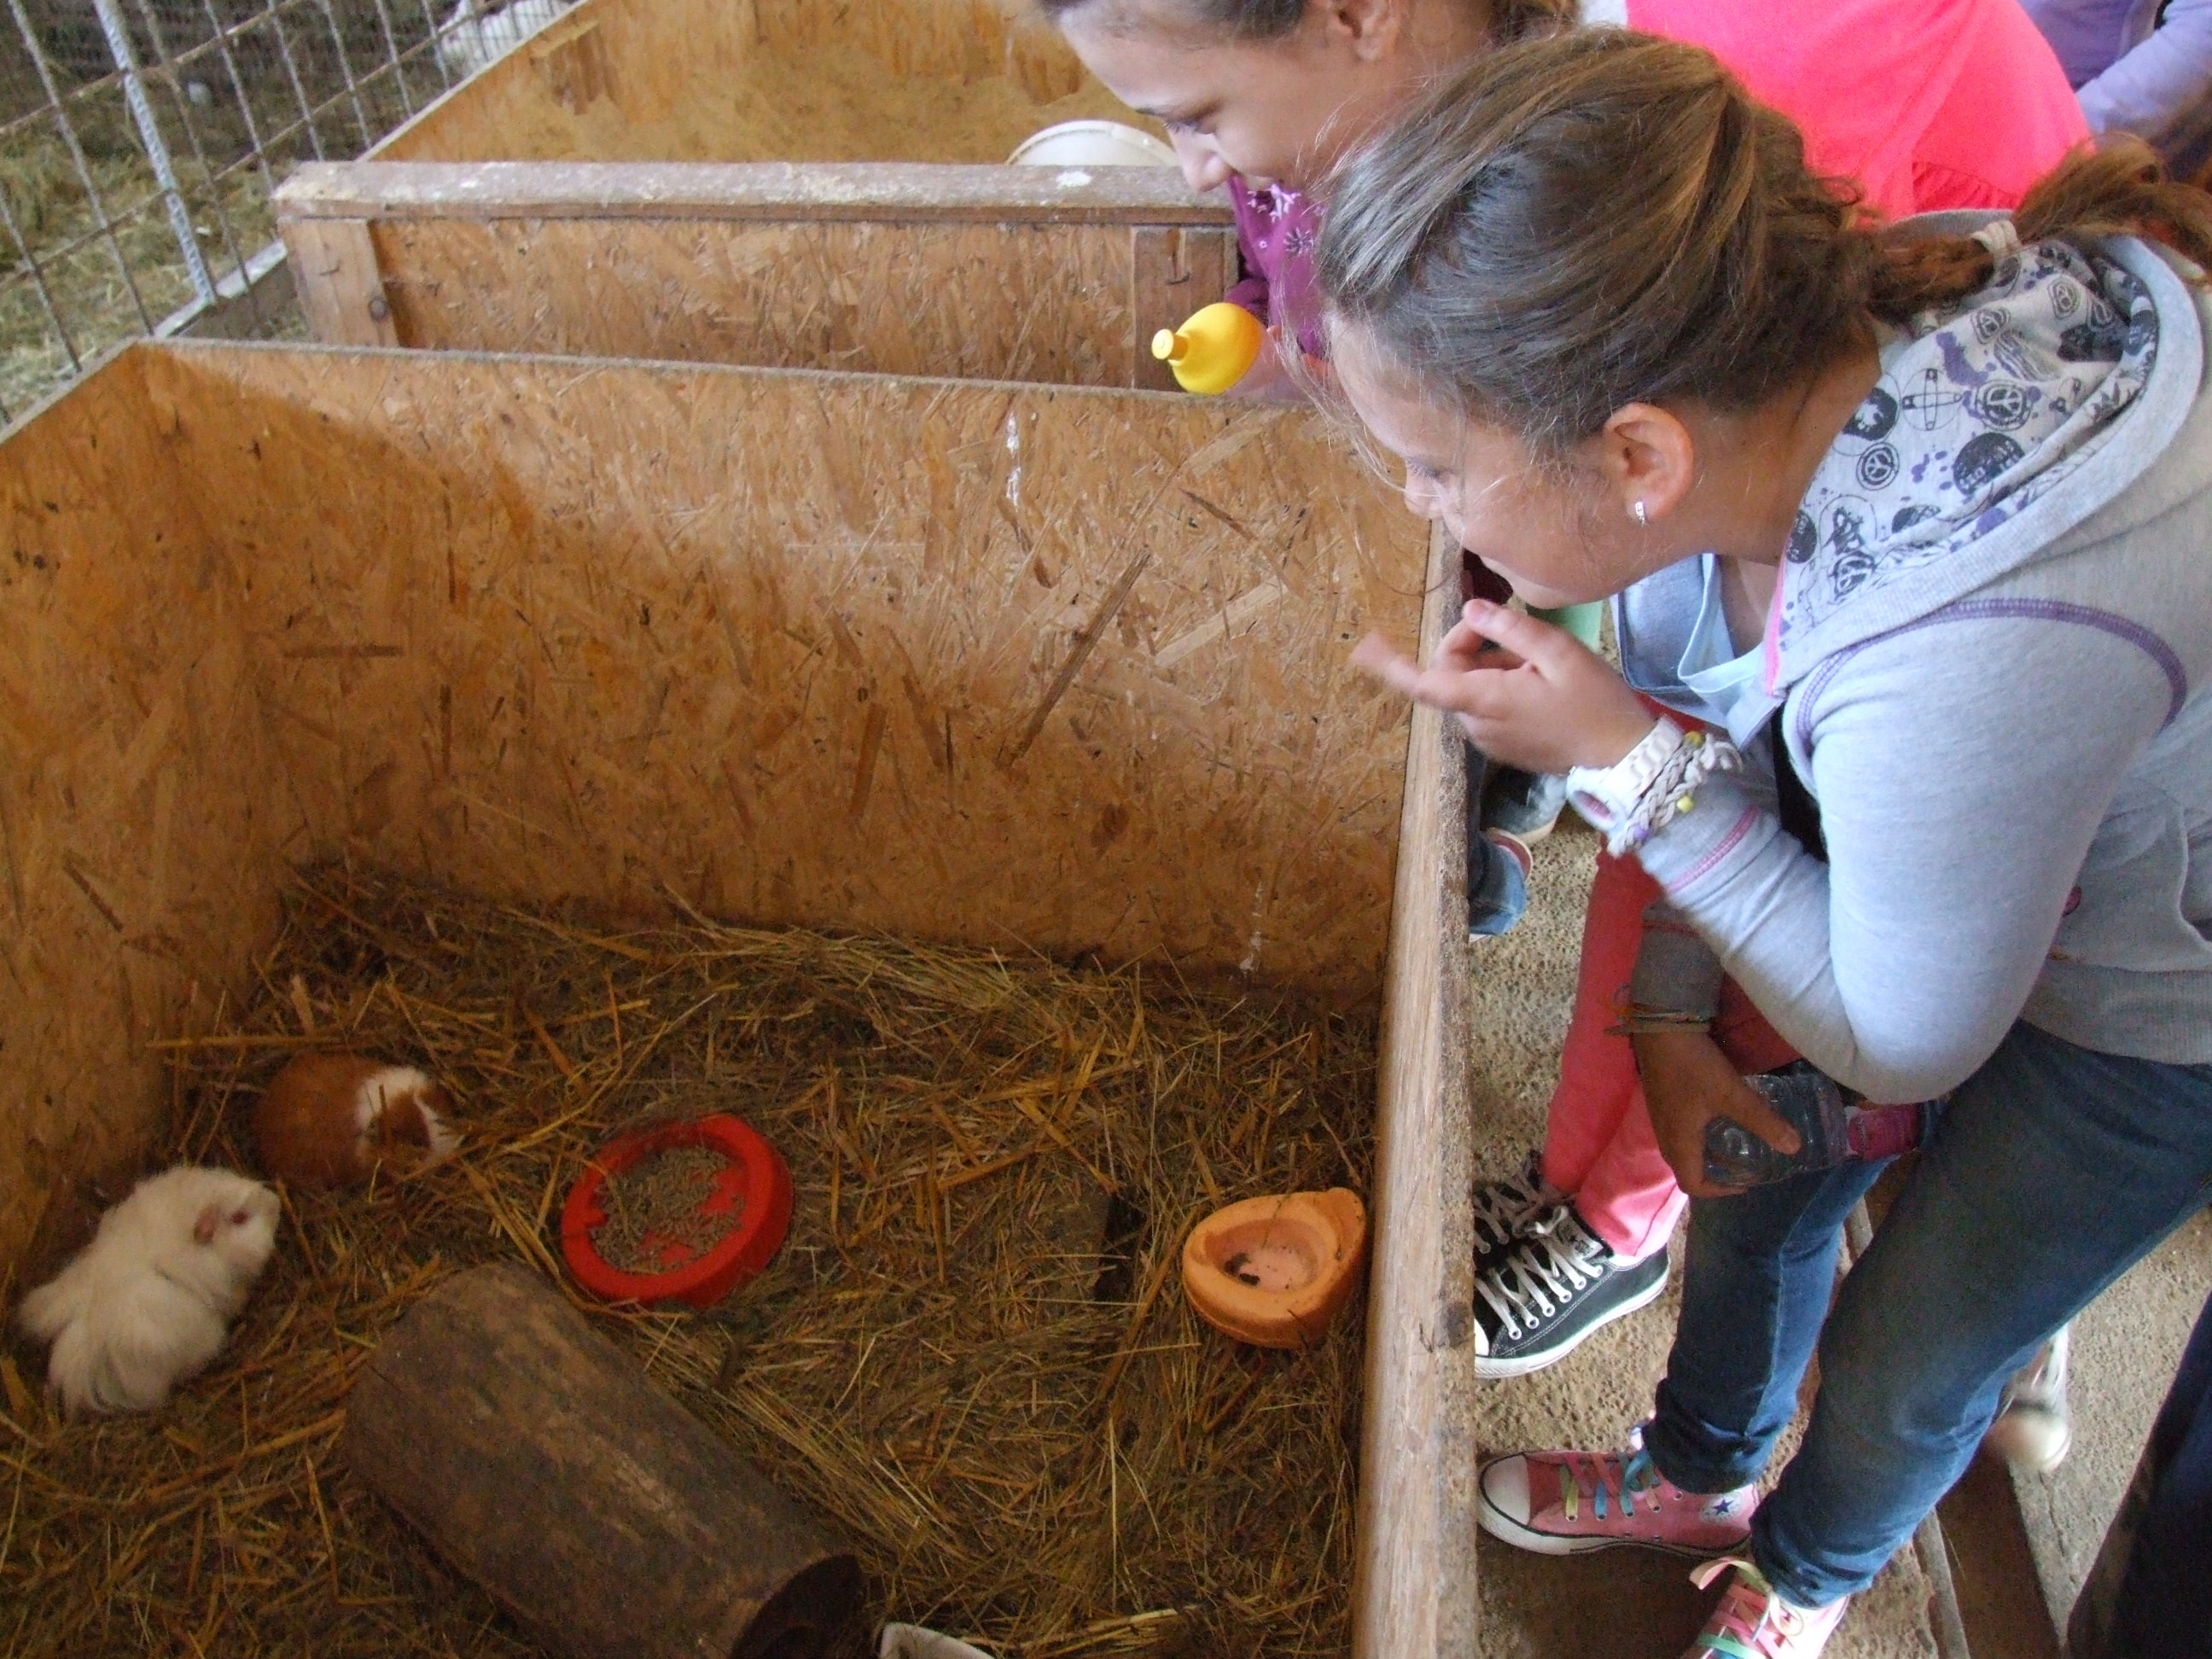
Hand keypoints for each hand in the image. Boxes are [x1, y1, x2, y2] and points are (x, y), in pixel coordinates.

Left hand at [1352, 599, 1656, 773]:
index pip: (1424, 683)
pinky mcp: (1501, 745)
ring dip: (1494, 666)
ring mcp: (1487, 738)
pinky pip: (1486, 705)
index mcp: (1485, 700)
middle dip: (1474, 645)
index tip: (1366, 646)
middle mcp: (1476, 724)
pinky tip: (1540, 685)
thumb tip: (1471, 609)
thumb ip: (1509, 629)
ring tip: (1540, 667)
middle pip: (1451, 672)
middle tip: (1517, 635)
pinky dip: (1503, 685)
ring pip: (1471, 687)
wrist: (1620, 754)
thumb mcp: (1559, 653)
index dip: (1391, 664)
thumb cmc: (1594, 701)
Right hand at [1631, 1030, 1803, 1199]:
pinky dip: (1701, 1134)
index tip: (1746, 1182)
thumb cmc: (1693, 1066)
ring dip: (1708, 1152)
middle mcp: (1666, 1135)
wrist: (1660, 1027)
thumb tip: (1794, 1148)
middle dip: (1716, 1172)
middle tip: (1744, 1163)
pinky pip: (1680, 1130)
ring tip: (1736, 1140)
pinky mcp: (1662, 1099)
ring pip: (1683, 1148)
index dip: (1720, 1191)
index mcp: (1679, 1142)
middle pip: (1687, 1168)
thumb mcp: (1732, 1094)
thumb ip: (1763, 1121)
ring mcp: (1660, 1116)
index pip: (1693, 1185)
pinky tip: (1718, 1113)